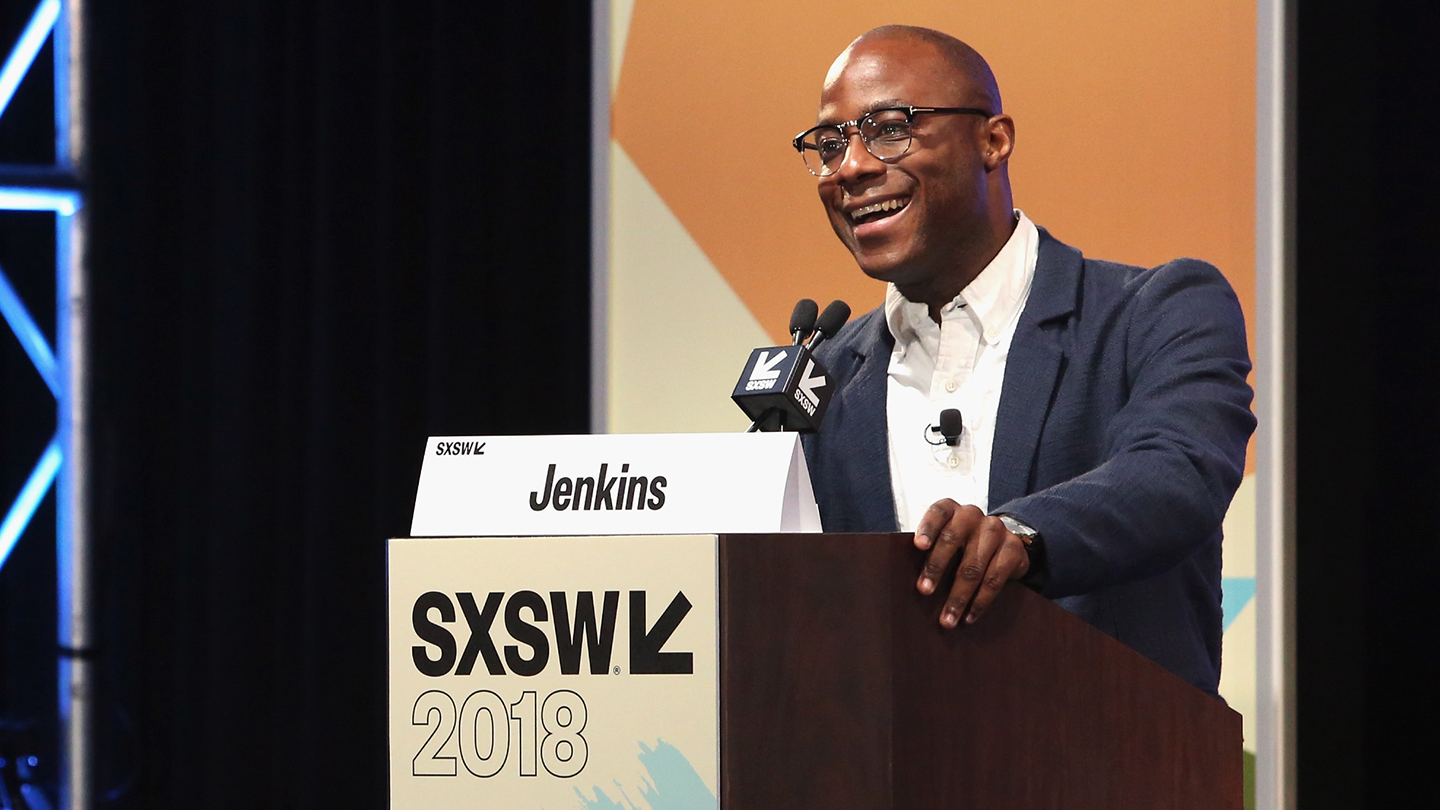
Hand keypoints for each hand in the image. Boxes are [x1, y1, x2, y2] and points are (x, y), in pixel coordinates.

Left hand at [914, 500, 1030, 627]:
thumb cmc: (961, 545)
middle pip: (952, 539)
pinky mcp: (1013, 548)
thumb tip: (902, 580)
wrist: (1002, 543)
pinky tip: (970, 616)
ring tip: (947, 618)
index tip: (918, 546)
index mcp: (951, 510)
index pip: (938, 513)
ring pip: (974, 565)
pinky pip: (995, 578)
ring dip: (959, 596)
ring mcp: (996, 529)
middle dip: (936, 567)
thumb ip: (928, 550)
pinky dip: (981, 601)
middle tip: (924, 591)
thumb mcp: (944, 539)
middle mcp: (973, 515)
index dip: (928, 528)